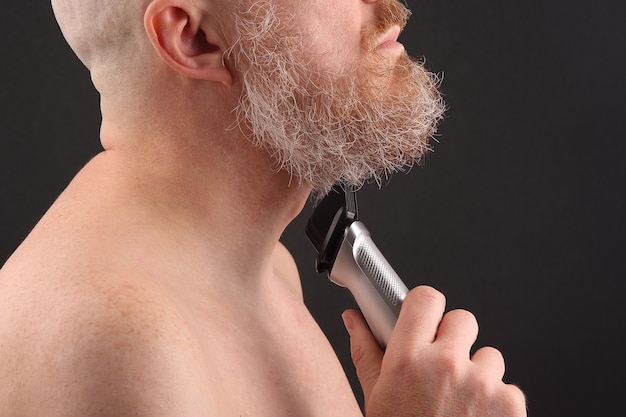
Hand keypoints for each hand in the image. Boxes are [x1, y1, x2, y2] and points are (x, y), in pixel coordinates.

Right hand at [342, 286, 525, 416]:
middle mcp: (445, 365)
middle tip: (443, 366)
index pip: (425, 299)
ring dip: (478, 373)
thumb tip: (354, 319)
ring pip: (489, 354)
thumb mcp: (377, 397)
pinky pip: (507, 384)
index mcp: (406, 360)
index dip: (427, 306)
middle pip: (462, 319)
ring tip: (460, 402)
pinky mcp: (510, 403)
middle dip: (455, 339)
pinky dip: (497, 400)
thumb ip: (366, 351)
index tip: (426, 317)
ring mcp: (480, 383)